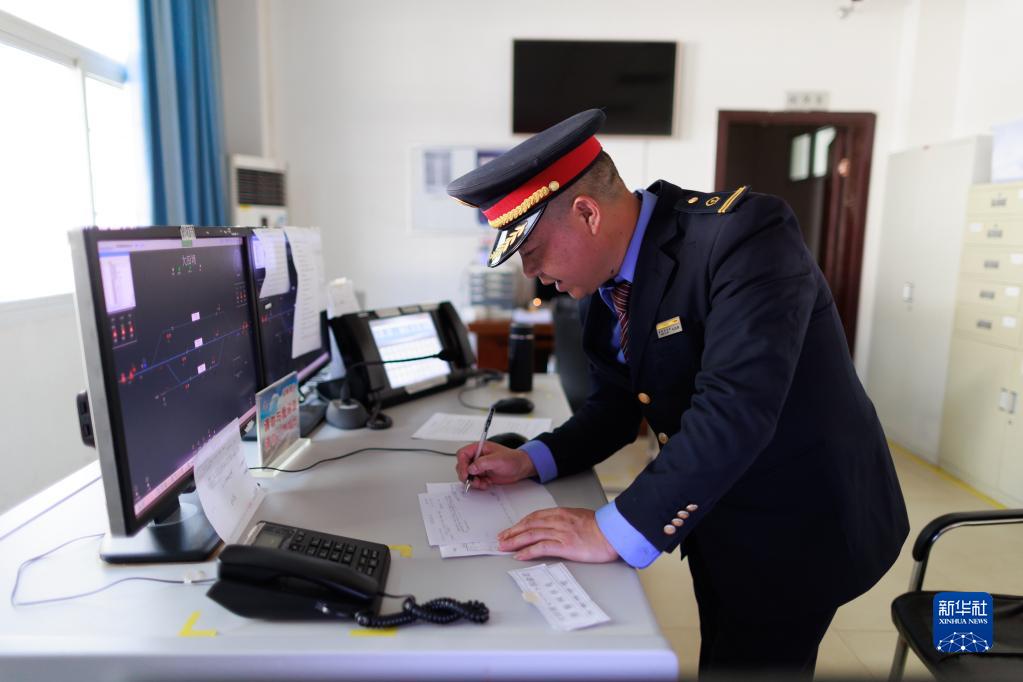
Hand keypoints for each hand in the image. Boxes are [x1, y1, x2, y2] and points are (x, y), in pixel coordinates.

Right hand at [455, 441, 535, 489]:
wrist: (521, 468)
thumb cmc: (512, 459)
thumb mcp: (497, 459)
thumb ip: (483, 463)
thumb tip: (471, 468)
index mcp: (479, 448)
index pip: (462, 454)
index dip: (462, 464)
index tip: (466, 473)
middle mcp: (477, 457)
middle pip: (462, 465)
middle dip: (466, 475)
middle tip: (472, 480)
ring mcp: (480, 467)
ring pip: (467, 475)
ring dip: (472, 481)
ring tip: (481, 483)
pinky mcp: (483, 475)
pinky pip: (474, 481)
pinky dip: (478, 485)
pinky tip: (486, 484)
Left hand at [498, 507, 619, 562]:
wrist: (613, 533)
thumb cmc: (601, 528)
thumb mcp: (580, 517)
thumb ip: (566, 521)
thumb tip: (556, 527)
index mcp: (561, 513)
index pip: (535, 517)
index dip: (520, 524)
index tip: (512, 529)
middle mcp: (558, 521)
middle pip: (529, 525)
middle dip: (513, 532)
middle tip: (501, 539)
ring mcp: (560, 533)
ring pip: (531, 535)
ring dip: (515, 541)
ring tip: (504, 547)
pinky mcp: (565, 546)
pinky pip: (541, 548)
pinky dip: (528, 551)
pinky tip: (519, 555)